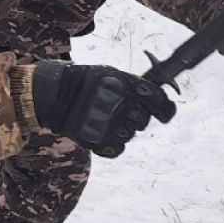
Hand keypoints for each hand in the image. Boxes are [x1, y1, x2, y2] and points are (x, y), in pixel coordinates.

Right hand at [31, 60, 175, 156]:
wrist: (57, 95)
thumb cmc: (86, 81)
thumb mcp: (112, 74)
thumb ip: (134, 86)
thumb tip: (156, 97)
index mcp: (130, 88)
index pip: (160, 101)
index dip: (165, 110)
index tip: (164, 114)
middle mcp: (125, 108)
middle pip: (144, 121)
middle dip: (135, 117)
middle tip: (118, 110)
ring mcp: (114, 127)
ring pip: (130, 135)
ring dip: (121, 129)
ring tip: (103, 118)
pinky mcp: (101, 142)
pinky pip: (117, 148)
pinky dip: (111, 143)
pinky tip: (101, 131)